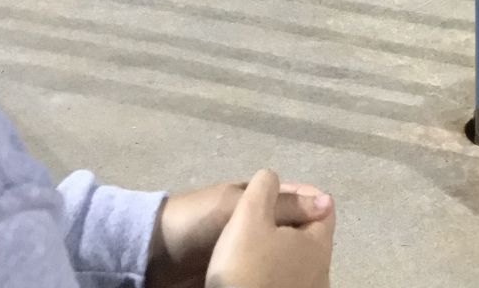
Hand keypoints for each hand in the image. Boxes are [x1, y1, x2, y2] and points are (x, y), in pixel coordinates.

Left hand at [177, 170, 333, 287]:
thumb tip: (328, 202)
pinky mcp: (239, 272)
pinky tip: (288, 280)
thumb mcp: (236, 206)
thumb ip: (278, 204)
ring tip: (306, 270)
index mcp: (258, 198)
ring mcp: (248, 249)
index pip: (298, 198)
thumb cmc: (194, 222)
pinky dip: (277, 275)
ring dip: (293, 260)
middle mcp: (258, 223)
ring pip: (282, 253)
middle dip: (307, 238)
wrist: (151, 255)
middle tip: (318, 254)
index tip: (326, 225)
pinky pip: (266, 272)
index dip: (315, 208)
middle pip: (294, 228)